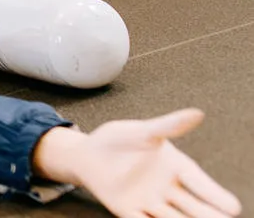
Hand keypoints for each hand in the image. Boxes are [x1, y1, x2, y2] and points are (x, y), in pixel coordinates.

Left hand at [38, 111, 241, 216]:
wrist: (87, 153)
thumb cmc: (119, 140)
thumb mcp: (143, 132)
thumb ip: (168, 126)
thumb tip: (197, 113)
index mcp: (176, 168)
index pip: (200, 183)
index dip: (215, 194)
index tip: (234, 207)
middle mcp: (168, 189)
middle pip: (193, 207)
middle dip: (208, 216)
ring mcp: (150, 203)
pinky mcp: (128, 211)